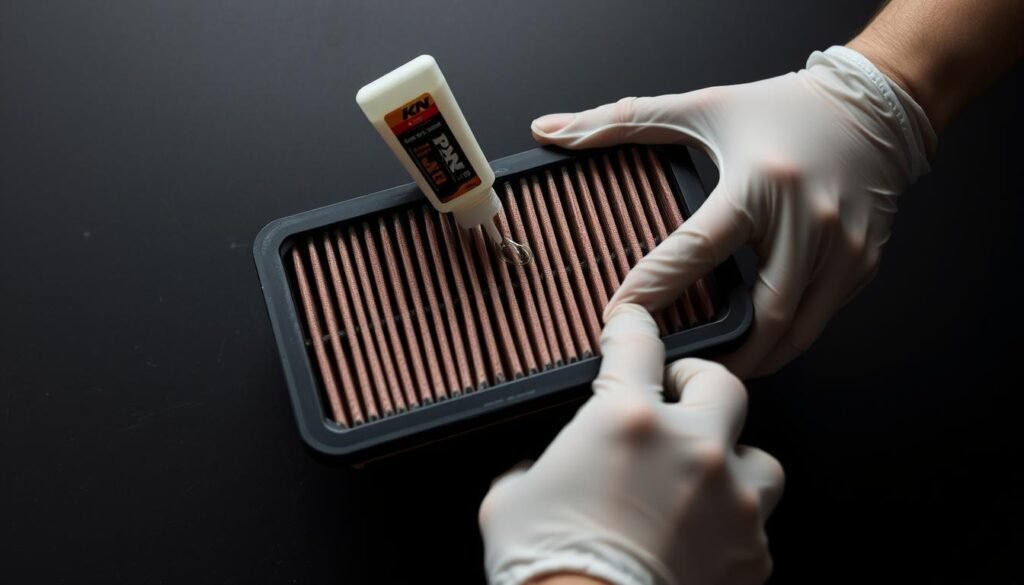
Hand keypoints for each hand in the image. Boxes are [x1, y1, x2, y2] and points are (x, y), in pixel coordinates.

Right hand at [478, 304, 783, 584]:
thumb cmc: (545, 567)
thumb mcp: (512, 500)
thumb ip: (536, 469)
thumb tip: (540, 472)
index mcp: (627, 420)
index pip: (638, 346)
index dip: (634, 327)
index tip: (634, 323)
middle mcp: (690, 448)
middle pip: (723, 386)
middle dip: (700, 387)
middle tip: (679, 400)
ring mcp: (729, 501)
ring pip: (761, 460)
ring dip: (733, 464)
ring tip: (704, 482)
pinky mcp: (750, 553)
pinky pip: (755, 528)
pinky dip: (731, 531)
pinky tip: (701, 544)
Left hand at [531, 47, 934, 377]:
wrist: (876, 104)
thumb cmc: (784, 108)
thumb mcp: (702, 107)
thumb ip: (623, 120)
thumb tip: (549, 127)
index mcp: (759, 184)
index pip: (696, 250)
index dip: (654, 288)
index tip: (617, 318)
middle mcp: (807, 221)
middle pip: (763, 314)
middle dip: (721, 355)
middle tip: (675, 374)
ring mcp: (843, 249)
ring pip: (799, 331)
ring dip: (758, 361)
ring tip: (716, 374)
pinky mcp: (864, 265)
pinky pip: (824, 318)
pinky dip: (790, 338)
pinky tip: (761, 346)